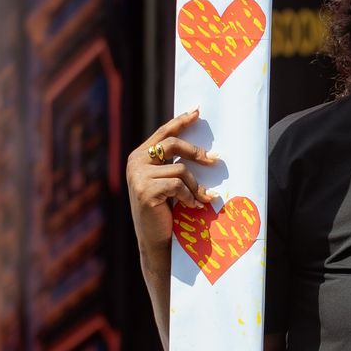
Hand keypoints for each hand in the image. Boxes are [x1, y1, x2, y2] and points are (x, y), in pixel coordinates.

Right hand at [126, 108, 219, 254]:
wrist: (155, 239)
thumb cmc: (166, 210)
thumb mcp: (167, 182)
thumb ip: (173, 164)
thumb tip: (203, 149)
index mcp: (139, 157)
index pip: (162, 133)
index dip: (180, 122)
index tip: (196, 111)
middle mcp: (135, 163)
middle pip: (173, 145)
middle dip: (197, 153)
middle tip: (215, 160)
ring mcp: (138, 177)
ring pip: (181, 170)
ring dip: (195, 187)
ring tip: (199, 199)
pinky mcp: (146, 191)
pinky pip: (179, 186)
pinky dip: (190, 196)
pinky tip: (191, 206)